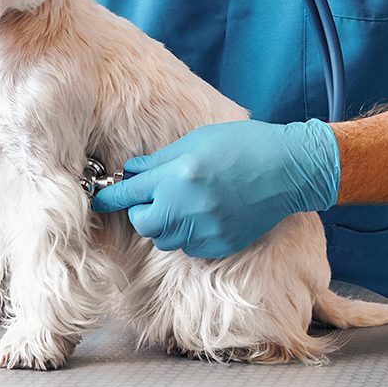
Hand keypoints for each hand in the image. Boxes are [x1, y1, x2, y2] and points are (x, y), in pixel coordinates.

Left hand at [90, 119, 339, 257]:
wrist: (289, 169)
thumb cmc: (244, 144)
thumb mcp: (197, 139)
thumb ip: (161, 160)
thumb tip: (132, 172)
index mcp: (178, 175)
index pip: (129, 192)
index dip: (110, 196)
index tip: (98, 198)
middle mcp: (187, 206)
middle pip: (143, 223)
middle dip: (142, 210)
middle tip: (154, 196)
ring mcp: (205, 230)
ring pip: (165, 238)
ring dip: (165, 223)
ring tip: (184, 203)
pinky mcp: (220, 245)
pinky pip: (190, 247)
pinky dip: (189, 233)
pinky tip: (206, 214)